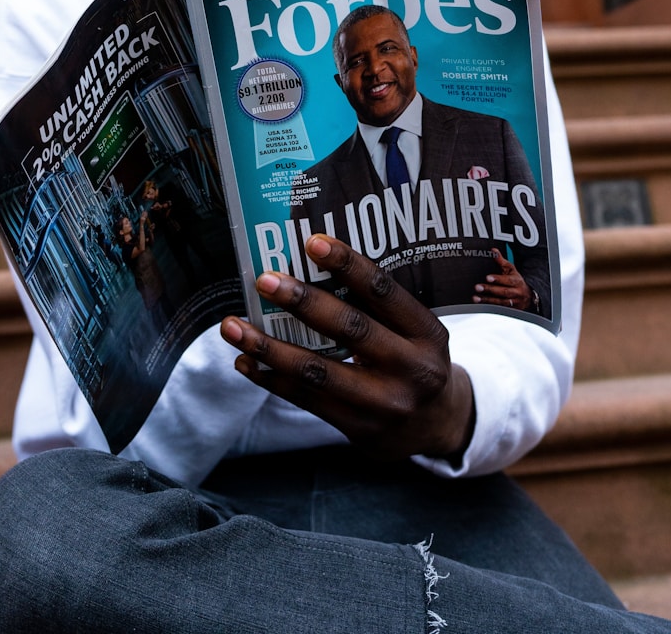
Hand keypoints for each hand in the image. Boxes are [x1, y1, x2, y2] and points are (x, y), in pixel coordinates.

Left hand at [220, 235, 475, 460]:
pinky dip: (271, 379)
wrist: (437, 428)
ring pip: (317, 371)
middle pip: (350, 329)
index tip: (312, 242)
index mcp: (428, 334)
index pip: (385, 292)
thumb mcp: (416, 332)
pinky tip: (245, 361)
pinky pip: (307, 399)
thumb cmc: (415, 361)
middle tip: (265, 281)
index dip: (349, 265)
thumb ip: (378, 306)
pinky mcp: (358, 429)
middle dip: (302, 302)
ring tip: (233, 326)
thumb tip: (312, 262)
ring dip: (269, 347)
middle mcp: (411, 369)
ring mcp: (384, 404)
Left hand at [472, 248, 533, 310]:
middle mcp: (516, 292)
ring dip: (487, 300)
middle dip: (490, 290)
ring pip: (500, 302)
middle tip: (478, 287)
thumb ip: (501, 261)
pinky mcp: (510, 311)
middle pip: (503, 292)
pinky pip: (499, 310)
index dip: (498, 279)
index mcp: (516, 281)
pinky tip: (481, 305)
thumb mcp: (510, 270)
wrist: (528, 295)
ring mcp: (514, 303)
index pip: (507, 280)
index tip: (487, 277)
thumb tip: (493, 251)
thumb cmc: (516, 280)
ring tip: (476, 298)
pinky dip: (490, 308)